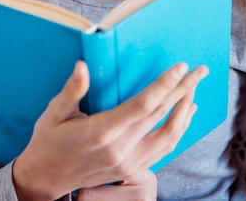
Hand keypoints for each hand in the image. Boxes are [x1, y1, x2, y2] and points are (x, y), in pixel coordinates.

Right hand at [13, 60, 207, 200]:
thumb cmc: (48, 142)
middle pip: (161, 115)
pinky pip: (164, 149)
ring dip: (185, 110)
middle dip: (183, 89)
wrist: (45, 180)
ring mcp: (129, 162)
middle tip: (200, 71)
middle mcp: (120, 148)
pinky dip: (179, 130)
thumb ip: (72, 90)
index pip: (143, 105)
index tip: (180, 67)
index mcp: (102, 130)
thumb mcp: (54, 113)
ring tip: (196, 89)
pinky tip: (185, 115)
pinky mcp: (132, 169)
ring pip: (169, 135)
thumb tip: (82, 66)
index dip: (164, 85)